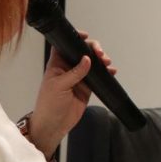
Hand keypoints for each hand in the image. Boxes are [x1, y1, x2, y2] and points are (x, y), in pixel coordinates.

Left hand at [27, 34, 115, 157]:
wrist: (54, 125)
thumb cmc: (49, 104)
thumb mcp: (59, 86)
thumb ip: (74, 72)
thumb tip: (88, 59)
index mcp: (57, 64)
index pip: (65, 45)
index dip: (74, 38)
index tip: (86, 36)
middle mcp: (68, 68)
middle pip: (82, 52)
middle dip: (93, 49)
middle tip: (101, 54)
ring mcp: (79, 77)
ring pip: (92, 63)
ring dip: (101, 60)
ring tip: (108, 63)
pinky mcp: (87, 87)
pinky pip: (98, 76)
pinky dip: (106, 73)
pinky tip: (112, 71)